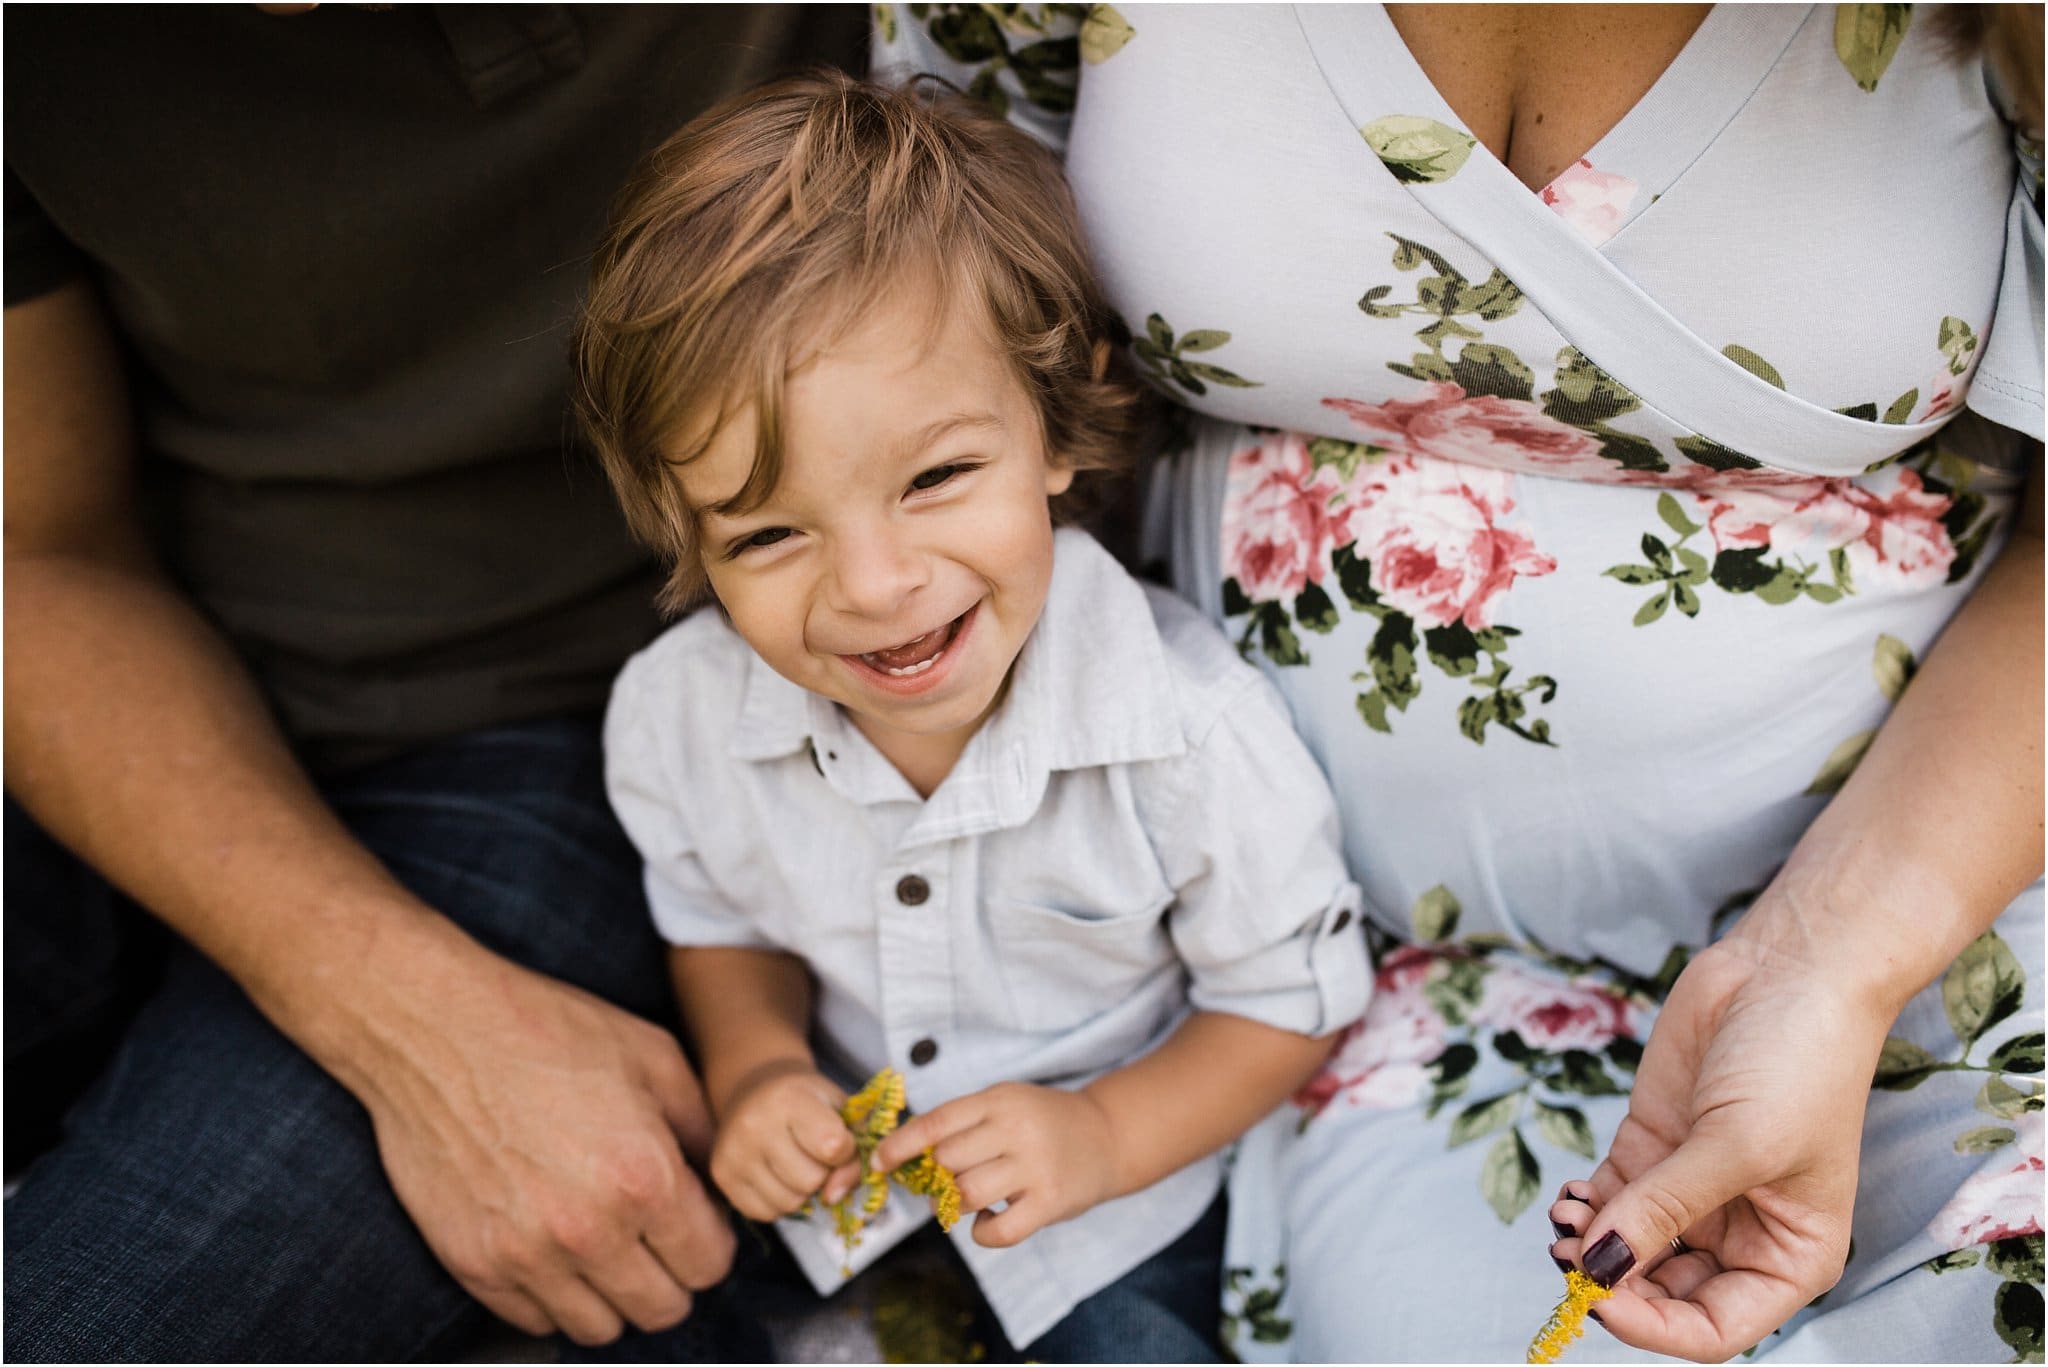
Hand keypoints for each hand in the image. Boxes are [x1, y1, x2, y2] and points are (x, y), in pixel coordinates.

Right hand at [345, 937, 735, 1346]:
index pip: (710, 1265)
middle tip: (656, 1235)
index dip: (712, 1241)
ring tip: (606, 1244)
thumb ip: (703, 1128)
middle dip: (672, 1274)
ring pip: (600, 1329)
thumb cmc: (546, 1030)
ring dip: (613, 1293)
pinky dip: (554, 1297)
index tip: (695, 1220)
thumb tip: (722, 1181)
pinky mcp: (472, 1265)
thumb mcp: (654, 1057)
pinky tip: (555, 1247)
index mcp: (644, 1179)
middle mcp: (588, 1231)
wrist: (435, 1030)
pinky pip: (534, 1322)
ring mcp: (525, 1256)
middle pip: (662, 1309)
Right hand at [708, 1062, 860, 1220]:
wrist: (755, 1090)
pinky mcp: (721, 1175)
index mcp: (790, 1099)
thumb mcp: (841, 1109)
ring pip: (790, 1203)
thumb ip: (856, 1152)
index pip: (833, 1146)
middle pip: (811, 1181)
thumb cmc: (807, 1101)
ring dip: (802, 1192)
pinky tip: (775, 1175)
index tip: (837, 1138)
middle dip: (822, 1173)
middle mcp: (754, 1124)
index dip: (845, 1150)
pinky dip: (779, 1202)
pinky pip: (766, 1213)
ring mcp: (734, 1152)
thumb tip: (835, 1196)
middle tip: (812, 1153)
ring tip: (794, 1163)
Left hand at [874, 1081, 1116, 1246]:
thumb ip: (963, 1124)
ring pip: (967, 1194)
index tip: (878, 1161)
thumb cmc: (1042, 1122)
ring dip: (955, 1204)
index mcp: (998, 1100)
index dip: (900, 1145)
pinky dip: (981, 1232)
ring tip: (966, 1199)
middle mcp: (1016, 1129)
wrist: (1107, 1136)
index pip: (936, 1122)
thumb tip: (907, 1157)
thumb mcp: (1005, 1103)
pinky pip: (997, 1231)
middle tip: (940, 1183)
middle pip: (947, 1161)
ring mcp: (1035, 1166)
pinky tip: (989, 1219)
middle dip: (933, 1177)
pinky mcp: (1051, 1202)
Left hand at [1546, 935, 1889, 1360]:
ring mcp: (1690, 1191)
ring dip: (1589, 1246)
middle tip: (1569, 1258)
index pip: (1715, 1328)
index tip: (1602, 1300)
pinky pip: (1608, 1200)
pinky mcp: (1653, 1147)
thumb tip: (1598, 1265)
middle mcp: (1740, 1235)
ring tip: (1564, 1220)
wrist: (1788, 970)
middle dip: (1613, 1282)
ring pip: (1627, 1248)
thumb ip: (1664, 1209)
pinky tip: (1568, 1198)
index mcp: (1789, 1257)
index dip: (1656, 1326)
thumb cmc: (1799, 1063)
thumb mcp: (1736, 1146)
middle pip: (1663, 1293)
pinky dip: (1584, 1208)